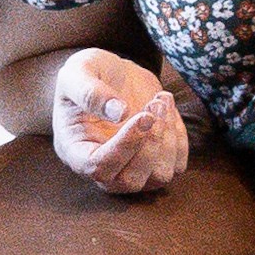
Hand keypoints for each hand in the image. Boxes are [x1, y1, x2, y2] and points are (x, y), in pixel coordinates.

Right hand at [49, 47, 187, 195]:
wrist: (113, 74)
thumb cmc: (88, 73)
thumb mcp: (77, 73)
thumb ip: (90, 92)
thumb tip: (119, 113)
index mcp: (75, 150)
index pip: (97, 168)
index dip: (124, 146)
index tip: (143, 116)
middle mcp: (103, 167)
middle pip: (130, 181)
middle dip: (149, 144)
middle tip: (154, 104)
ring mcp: (132, 167)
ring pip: (159, 176)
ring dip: (167, 139)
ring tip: (160, 101)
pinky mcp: (156, 160)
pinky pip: (177, 164)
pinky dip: (179, 137)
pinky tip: (168, 109)